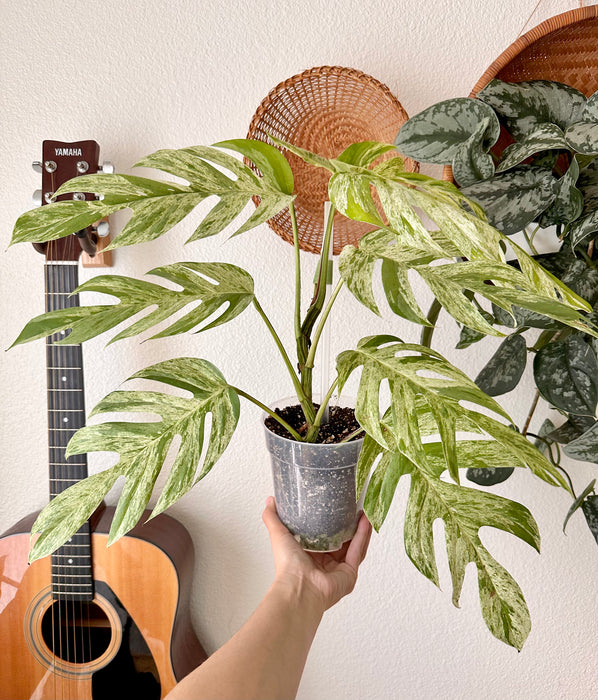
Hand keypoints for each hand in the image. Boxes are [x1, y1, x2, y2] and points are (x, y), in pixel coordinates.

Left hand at [262, 496, 371, 613]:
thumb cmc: (287, 566)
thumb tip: (270, 500)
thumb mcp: (279, 535)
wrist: (298, 587)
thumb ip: (273, 517)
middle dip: (351, 524)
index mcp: (311, 557)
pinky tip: (365, 522)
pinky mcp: (350, 574)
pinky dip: (362, 536)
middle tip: (355, 507)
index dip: (333, 522)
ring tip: (364, 511)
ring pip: (354, 546)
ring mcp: (340, 570)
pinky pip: (358, 552)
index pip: (326, 536)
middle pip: (344, 541)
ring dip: (360, 529)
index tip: (338, 506)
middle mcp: (327, 564)